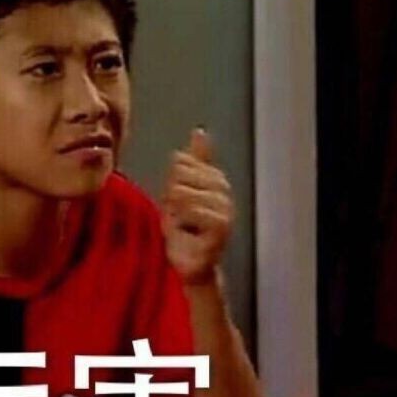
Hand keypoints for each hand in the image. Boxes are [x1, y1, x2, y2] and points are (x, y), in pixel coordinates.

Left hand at [162, 127, 233, 285]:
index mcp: (216, 180)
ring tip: (183, 226)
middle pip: (181, 175)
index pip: (182, 163)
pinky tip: (187, 234)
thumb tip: (200, 131)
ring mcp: (226, 210)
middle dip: (171, 198)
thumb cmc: (185, 230)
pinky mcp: (222, 227)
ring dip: (174, 214)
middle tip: (179, 218)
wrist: (190, 265)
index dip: (170, 184)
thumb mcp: (180, 191)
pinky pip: (191, 211)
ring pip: (184, 194)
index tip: (176, 203)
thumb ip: (191, 163)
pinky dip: (181, 224)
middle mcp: (224, 192)